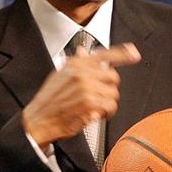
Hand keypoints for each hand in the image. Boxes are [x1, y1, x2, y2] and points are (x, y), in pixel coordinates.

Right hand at [23, 43, 140, 148]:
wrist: (38, 119)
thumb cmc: (48, 100)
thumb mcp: (59, 75)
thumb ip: (76, 64)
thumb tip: (84, 52)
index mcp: (76, 63)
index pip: (105, 54)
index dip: (123, 53)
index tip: (134, 53)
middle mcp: (82, 73)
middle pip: (113, 77)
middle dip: (109, 89)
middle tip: (99, 97)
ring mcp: (87, 87)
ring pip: (113, 94)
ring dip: (107, 103)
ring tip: (94, 108)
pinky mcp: (90, 103)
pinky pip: (110, 106)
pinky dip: (106, 113)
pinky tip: (95, 114)